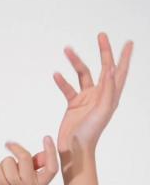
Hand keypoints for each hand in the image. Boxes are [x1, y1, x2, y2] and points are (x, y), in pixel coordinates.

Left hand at [0, 136, 58, 184]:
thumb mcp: (27, 177)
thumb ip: (36, 165)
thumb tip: (44, 154)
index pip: (51, 168)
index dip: (51, 152)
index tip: (47, 138)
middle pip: (25, 157)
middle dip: (15, 150)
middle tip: (10, 146)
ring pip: (8, 161)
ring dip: (3, 165)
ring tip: (4, 175)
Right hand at [54, 33, 133, 153]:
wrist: (74, 148)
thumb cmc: (90, 133)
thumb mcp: (102, 110)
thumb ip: (107, 89)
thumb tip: (110, 69)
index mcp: (111, 96)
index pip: (120, 72)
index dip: (124, 57)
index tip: (128, 43)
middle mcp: (100, 94)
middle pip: (103, 68)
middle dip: (103, 51)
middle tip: (101, 36)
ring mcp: (86, 98)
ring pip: (82, 74)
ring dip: (75, 62)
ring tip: (67, 50)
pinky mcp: (73, 103)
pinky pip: (68, 88)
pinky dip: (62, 81)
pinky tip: (56, 74)